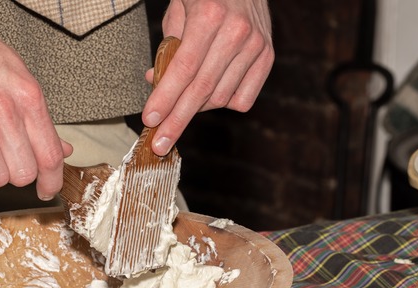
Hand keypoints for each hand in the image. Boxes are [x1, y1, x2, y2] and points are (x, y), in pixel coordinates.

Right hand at [0, 0, 71, 197]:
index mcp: (27, 96)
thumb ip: (38, 116)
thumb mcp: (17, 75)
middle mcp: (2, 108)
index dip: (51, 182)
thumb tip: (63, 149)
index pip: (50, 155)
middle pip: (23, 173)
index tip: (46, 191)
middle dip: (15, 177)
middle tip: (3, 163)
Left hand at [142, 0, 273, 154]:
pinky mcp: (268, 56)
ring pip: (221, 97)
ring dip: (196, 110)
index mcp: (209, 15)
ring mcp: (256, 45)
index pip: (184, 68)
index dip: (165, 98)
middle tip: (160, 144)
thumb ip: (168, 47)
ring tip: (180, 108)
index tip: (150, 121)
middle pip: (202, 90)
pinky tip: (210, 94)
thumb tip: (153, 82)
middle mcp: (236, 32)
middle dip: (177, 120)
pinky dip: (223, 104)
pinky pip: (243, 98)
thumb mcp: (179, 9)